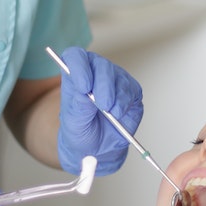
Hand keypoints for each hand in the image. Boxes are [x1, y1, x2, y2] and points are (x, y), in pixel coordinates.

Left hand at [56, 46, 142, 174]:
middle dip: (102, 85)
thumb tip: (85, 93)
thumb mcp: (73, 124)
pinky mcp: (131, 91)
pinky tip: (118, 114)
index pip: (75, 57)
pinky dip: (125, 103)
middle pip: (100, 65)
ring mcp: (115, 80)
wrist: (98, 147)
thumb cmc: (81, 132)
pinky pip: (132, 90)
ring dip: (115, 97)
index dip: (78, 66)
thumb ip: (78, 107)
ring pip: (118, 77)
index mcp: (76, 76)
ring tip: (110, 114)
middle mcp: (95, 73)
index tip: (83, 86)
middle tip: (102, 105)